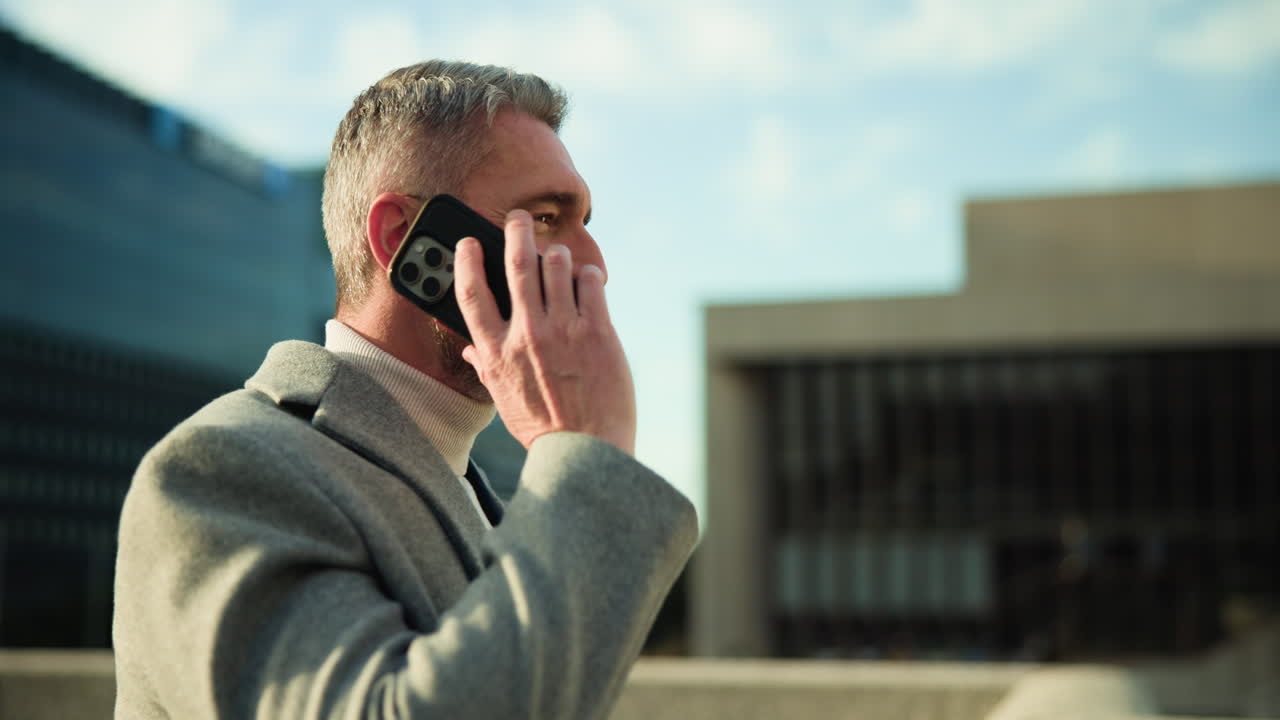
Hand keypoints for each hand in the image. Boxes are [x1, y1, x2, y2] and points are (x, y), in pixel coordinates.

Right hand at [455, 209, 635, 454]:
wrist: (587, 450)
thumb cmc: (544, 430)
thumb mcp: (503, 401)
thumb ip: (486, 368)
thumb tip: (469, 349)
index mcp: (497, 352)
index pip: (471, 294)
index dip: (466, 261)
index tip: (469, 243)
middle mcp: (527, 334)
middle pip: (516, 264)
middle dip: (516, 231)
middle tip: (519, 218)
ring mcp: (564, 329)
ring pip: (555, 266)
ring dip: (556, 254)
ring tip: (557, 257)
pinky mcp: (598, 331)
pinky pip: (590, 283)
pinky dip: (587, 274)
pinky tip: (586, 279)